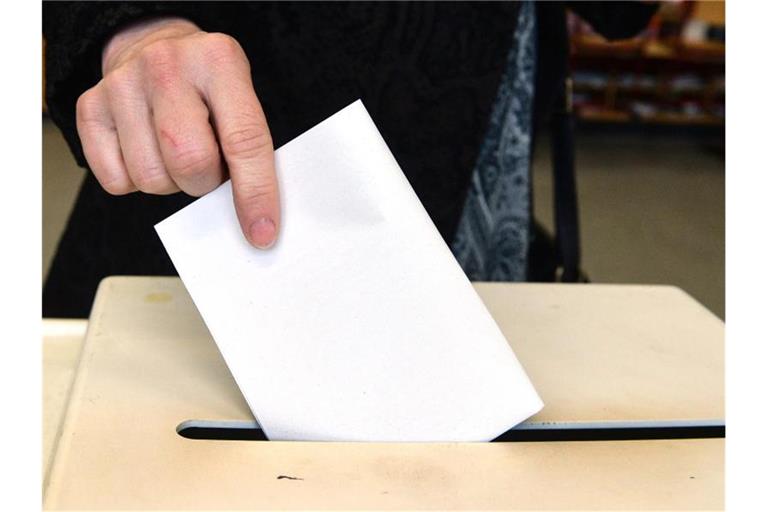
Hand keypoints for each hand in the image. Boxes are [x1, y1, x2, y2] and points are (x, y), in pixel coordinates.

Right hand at [76, 17, 278, 248]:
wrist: (153, 45)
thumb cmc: (206, 86)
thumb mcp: (240, 97)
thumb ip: (248, 147)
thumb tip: (255, 217)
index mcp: (219, 61)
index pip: (244, 140)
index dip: (256, 193)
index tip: (262, 232)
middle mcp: (166, 66)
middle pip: (191, 162)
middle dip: (205, 182)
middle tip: (207, 166)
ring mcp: (122, 85)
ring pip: (152, 178)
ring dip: (171, 182)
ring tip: (175, 152)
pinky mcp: (89, 107)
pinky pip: (116, 181)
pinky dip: (136, 180)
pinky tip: (146, 150)